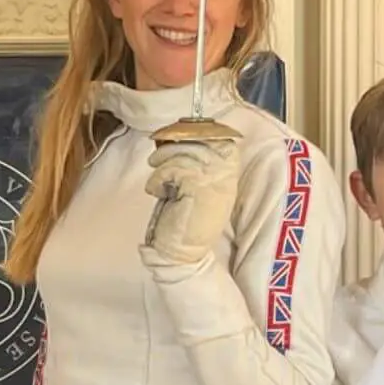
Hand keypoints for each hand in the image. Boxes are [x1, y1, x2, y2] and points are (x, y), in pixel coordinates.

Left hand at [141, 136, 239, 267]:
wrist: (183, 253)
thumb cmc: (183, 218)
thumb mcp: (194, 187)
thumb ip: (194, 163)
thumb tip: (177, 135)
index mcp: (228, 174)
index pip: (220, 137)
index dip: (196, 131)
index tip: (174, 136)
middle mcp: (226, 175)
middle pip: (202, 137)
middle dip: (174, 140)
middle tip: (158, 153)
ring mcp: (214, 181)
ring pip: (185, 151)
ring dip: (162, 160)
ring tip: (155, 172)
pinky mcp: (197, 188)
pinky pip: (173, 168)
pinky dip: (158, 177)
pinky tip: (156, 191)